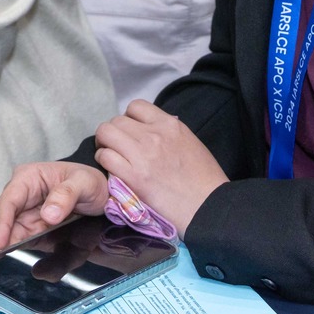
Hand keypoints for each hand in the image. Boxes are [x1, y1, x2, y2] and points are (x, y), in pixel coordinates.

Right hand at [0, 161, 107, 249]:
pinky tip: (31, 263)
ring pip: (6, 234)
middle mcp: (21, 196)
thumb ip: (66, 195)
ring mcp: (24, 215)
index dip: (1, 224)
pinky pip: (21, 244)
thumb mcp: (84, 183)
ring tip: (10, 258)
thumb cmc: (89, 183)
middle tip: (1, 255)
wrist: (101, 196)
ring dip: (8, 246)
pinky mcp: (31, 231)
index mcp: (29, 178)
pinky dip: (22, 253)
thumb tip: (48, 215)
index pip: (8, 201)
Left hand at [93, 99, 228, 234]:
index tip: (130, 132)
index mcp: (169, 124)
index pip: (136, 106)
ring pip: (105, 134)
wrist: (209, 207)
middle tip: (115, 146)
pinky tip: (111, 169)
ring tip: (110, 155)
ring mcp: (142, 154)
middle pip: (116, 120)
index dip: (128, 118)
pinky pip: (105, 157)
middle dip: (113, 133)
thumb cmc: (204, 179)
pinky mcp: (133, 177)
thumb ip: (167, 132)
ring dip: (104, 144)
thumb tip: (148, 130)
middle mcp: (153, 134)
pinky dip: (104, 161)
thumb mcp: (189, 142)